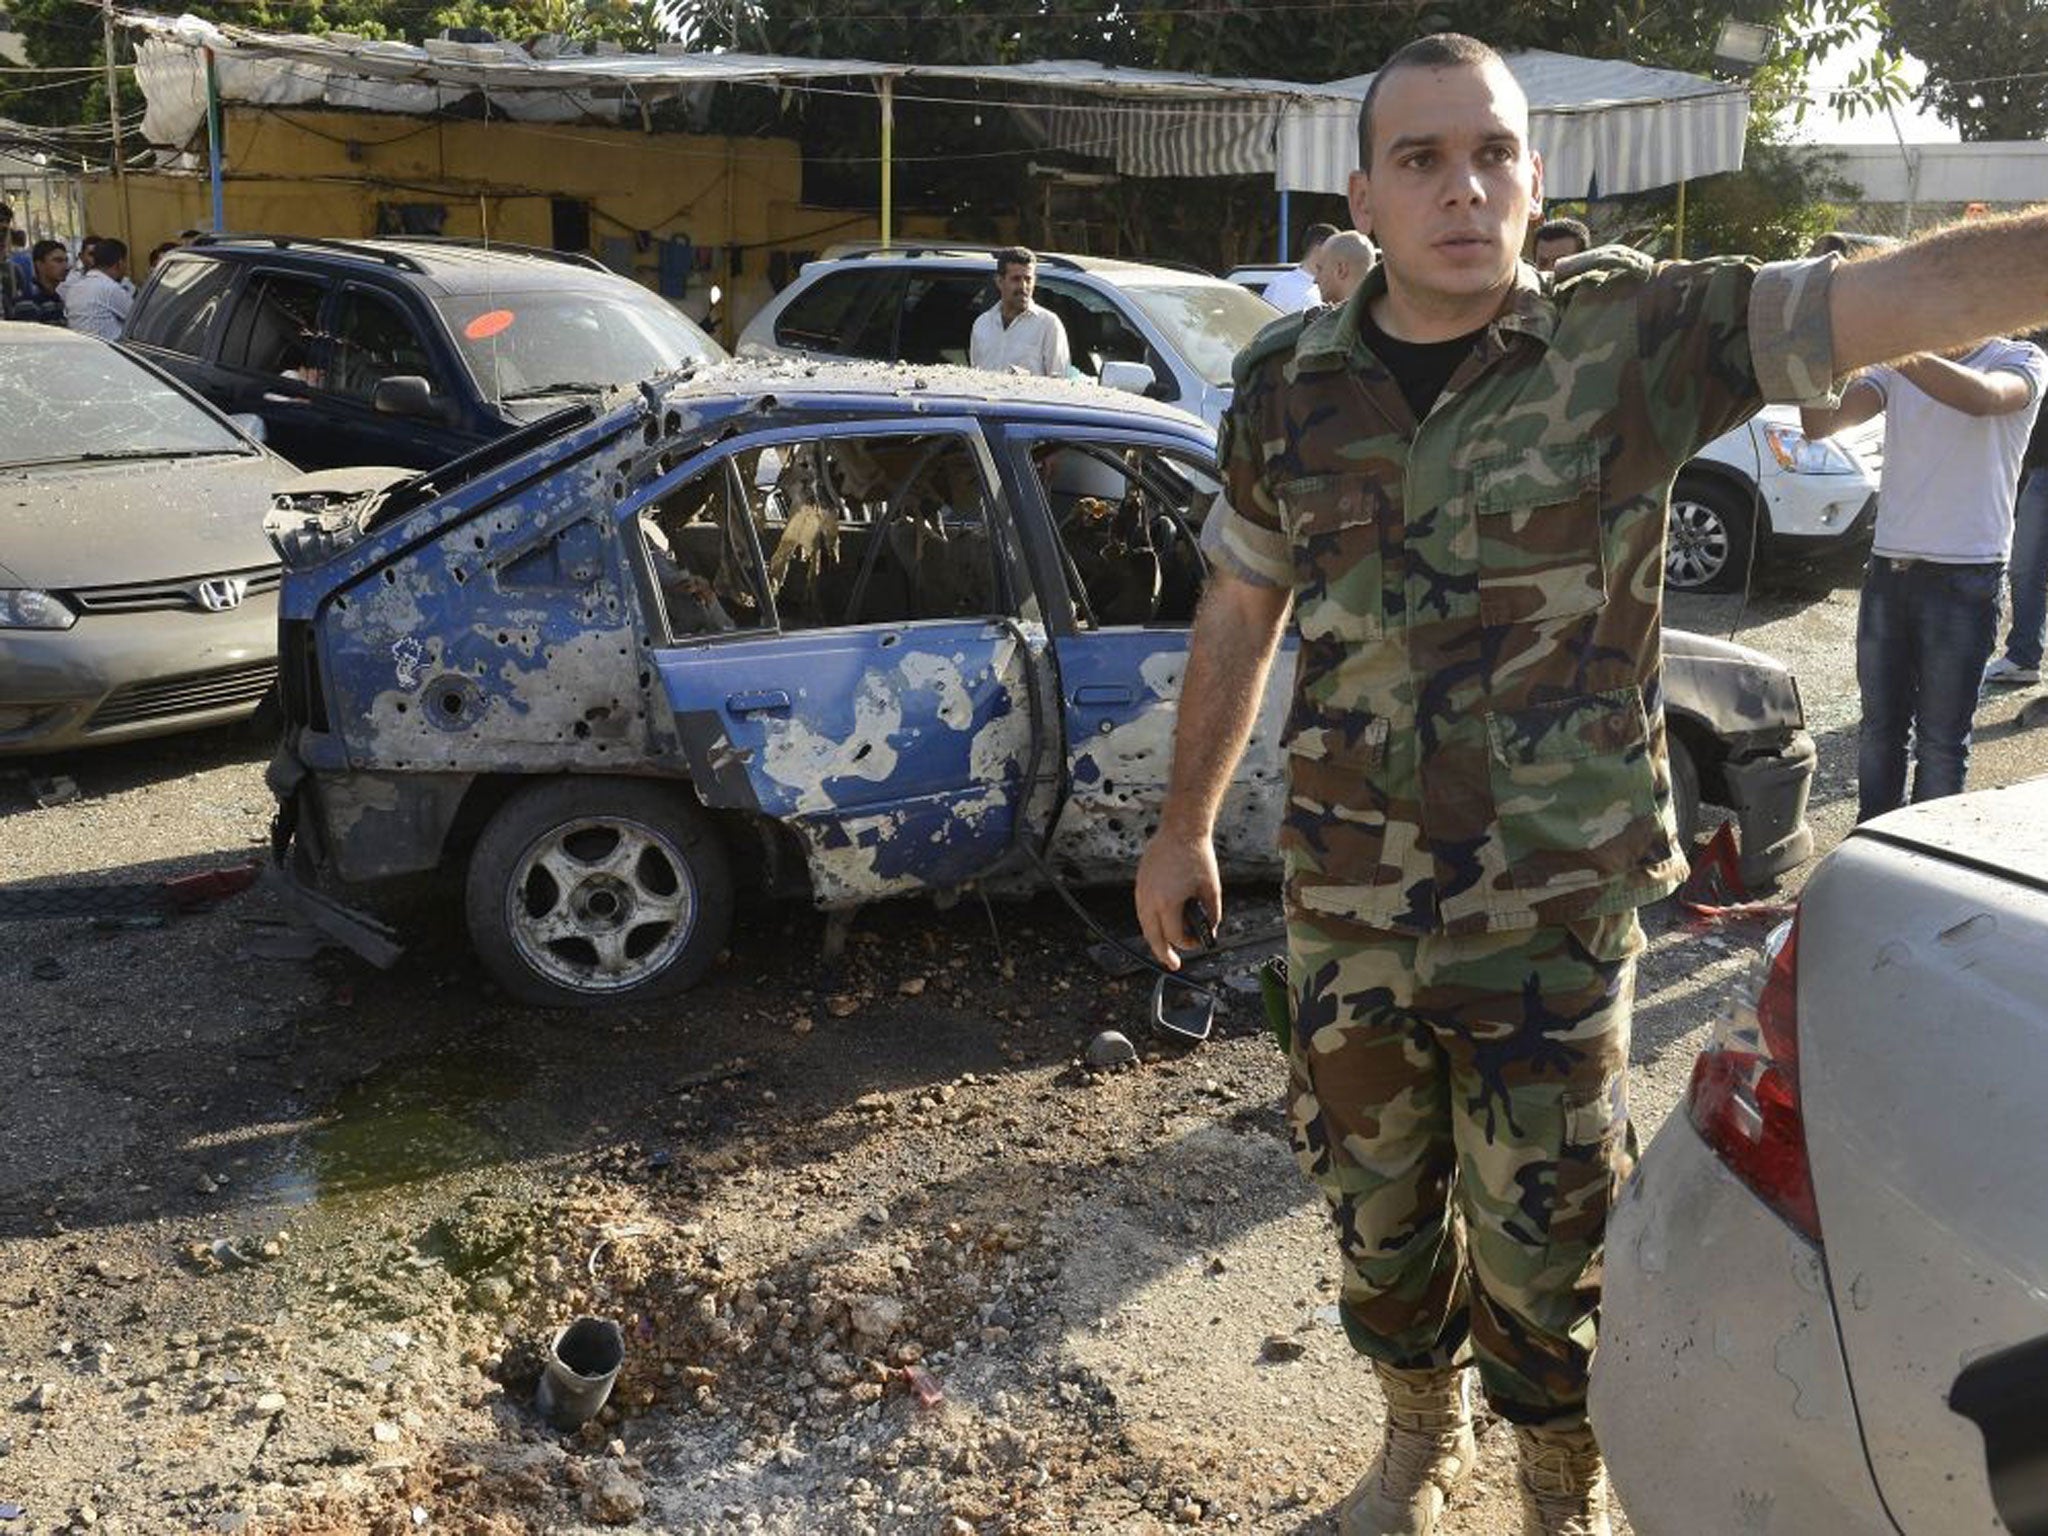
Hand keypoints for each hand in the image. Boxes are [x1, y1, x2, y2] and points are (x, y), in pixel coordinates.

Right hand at [1135, 826, 1221, 970]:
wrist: (1180, 830)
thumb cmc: (1198, 857)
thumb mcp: (1212, 890)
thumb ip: (1212, 914)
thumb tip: (1210, 931)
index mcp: (1169, 903)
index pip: (1174, 936)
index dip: (1188, 944)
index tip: (1198, 942)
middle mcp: (1151, 900)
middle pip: (1153, 937)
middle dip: (1163, 954)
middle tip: (1173, 964)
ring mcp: (1142, 891)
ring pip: (1144, 924)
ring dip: (1155, 938)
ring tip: (1164, 947)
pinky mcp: (1140, 883)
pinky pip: (1142, 910)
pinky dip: (1150, 922)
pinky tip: (1159, 925)